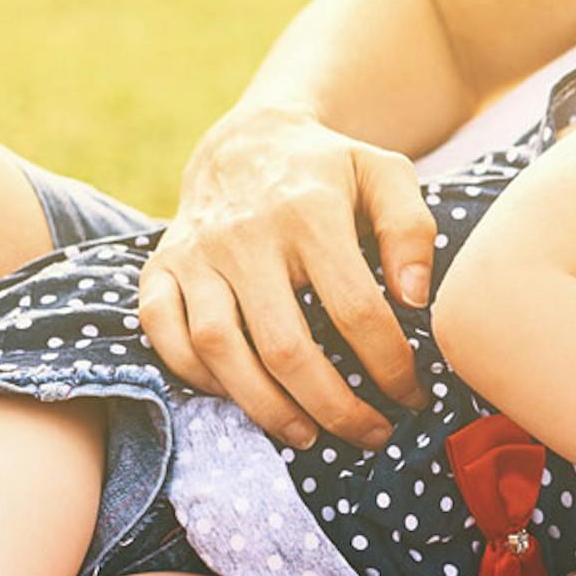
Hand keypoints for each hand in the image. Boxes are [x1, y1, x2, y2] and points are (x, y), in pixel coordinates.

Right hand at [142, 103, 440, 449]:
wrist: (246, 141)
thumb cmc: (328, 170)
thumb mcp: (384, 174)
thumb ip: (411, 229)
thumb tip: (415, 299)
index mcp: (310, 212)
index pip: (356, 309)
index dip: (389, 364)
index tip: (412, 394)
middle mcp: (245, 236)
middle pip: (285, 346)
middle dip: (334, 406)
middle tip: (371, 433)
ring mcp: (196, 253)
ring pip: (219, 349)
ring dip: (265, 406)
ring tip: (308, 435)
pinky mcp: (159, 266)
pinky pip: (163, 333)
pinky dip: (196, 375)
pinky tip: (240, 395)